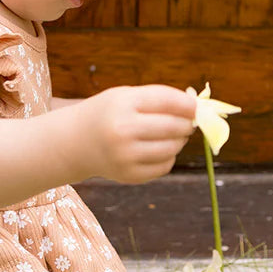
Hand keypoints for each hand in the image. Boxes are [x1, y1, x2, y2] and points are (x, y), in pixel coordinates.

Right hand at [73, 85, 196, 183]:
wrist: (75, 142)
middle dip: (186, 124)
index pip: (167, 101)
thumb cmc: (107, 114)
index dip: (188, 105)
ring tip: (171, 135)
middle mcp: (123, 131)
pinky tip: (157, 149)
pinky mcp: (129, 175)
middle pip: (173, 126)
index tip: (196, 107)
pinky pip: (164, 166)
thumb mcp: (125, 96)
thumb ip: (159, 98)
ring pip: (172, 148)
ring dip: (178, 141)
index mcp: (122, 105)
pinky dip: (168, 157)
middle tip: (187, 122)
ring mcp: (125, 156)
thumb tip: (197, 108)